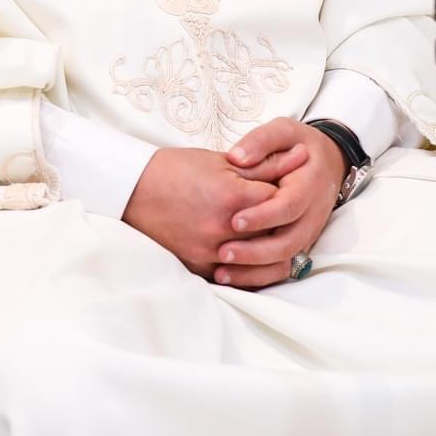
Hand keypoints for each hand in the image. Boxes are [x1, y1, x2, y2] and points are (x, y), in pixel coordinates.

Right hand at [122, 143, 304, 278]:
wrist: (133, 189)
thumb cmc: (175, 169)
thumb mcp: (221, 161)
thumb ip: (265, 165)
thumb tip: (303, 157)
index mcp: (231, 197)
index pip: (279, 202)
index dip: (288, 195)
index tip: (291, 190)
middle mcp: (223, 229)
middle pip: (273, 233)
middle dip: (282, 223)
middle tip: (288, 214)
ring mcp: (209, 252)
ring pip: (258, 262)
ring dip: (270, 251)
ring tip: (274, 237)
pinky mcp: (197, 266)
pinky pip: (233, 277)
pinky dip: (246, 270)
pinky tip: (253, 259)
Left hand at [215, 118, 346, 288]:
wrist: (328, 160)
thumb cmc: (299, 143)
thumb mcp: (284, 130)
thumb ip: (261, 141)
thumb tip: (237, 157)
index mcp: (309, 185)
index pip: (288, 206)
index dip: (262, 216)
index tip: (234, 220)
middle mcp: (312, 213)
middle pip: (289, 241)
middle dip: (256, 251)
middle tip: (223, 251)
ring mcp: (307, 231)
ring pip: (286, 259)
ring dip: (255, 270)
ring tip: (221, 272)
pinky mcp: (299, 242)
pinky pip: (284, 267)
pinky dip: (260, 277)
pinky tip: (232, 278)